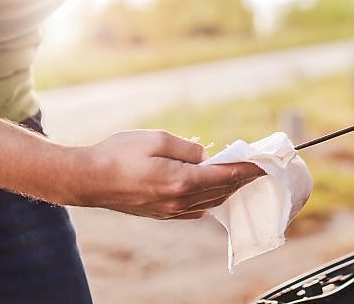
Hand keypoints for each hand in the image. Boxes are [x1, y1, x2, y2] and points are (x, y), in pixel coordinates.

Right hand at [68, 129, 263, 218]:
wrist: (88, 179)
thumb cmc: (119, 154)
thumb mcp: (157, 138)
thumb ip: (188, 148)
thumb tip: (206, 156)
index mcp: (180, 181)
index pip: (226, 175)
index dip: (248, 168)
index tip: (265, 163)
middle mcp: (179, 201)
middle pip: (221, 190)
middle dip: (242, 178)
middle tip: (257, 166)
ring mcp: (170, 211)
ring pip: (210, 202)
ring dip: (226, 189)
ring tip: (239, 175)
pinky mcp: (161, 214)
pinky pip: (195, 210)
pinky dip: (209, 199)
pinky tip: (211, 189)